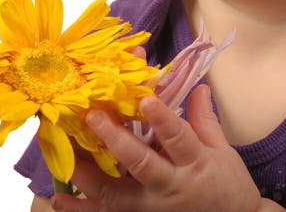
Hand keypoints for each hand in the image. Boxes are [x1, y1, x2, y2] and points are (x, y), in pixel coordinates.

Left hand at [50, 85, 263, 211]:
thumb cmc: (227, 186)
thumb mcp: (222, 152)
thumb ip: (204, 120)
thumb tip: (197, 87)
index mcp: (194, 162)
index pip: (178, 138)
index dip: (163, 119)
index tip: (146, 98)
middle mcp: (170, 187)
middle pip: (141, 164)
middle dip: (116, 140)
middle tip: (93, 116)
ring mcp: (151, 209)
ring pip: (115, 195)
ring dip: (89, 174)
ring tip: (68, 152)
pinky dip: (81, 210)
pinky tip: (59, 198)